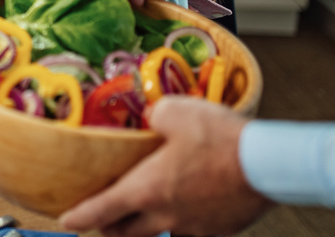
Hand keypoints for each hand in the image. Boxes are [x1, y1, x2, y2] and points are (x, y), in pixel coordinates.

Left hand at [59, 96, 272, 236]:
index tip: (65, 220)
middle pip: (125, 233)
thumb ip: (153, 114)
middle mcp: (165, 215)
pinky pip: (191, 234)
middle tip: (101, 220)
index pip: (100, 210)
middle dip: (108, 228)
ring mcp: (193, 227)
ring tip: (140, 218)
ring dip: (143, 230)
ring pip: (158, 236)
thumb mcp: (175, 110)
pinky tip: (185, 211)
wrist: (268, 165)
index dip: (79, 217)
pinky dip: (181, 226)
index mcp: (146, 189)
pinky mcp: (219, 229)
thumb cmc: (221, 139)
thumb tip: (150, 115)